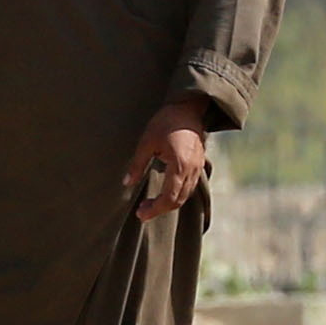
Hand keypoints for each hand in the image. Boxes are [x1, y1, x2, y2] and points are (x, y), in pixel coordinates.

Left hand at [125, 97, 213, 218]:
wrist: (188, 110)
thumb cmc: (165, 123)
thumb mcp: (146, 142)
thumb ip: (137, 164)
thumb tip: (126, 183)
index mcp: (179, 166)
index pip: (170, 197)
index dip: (155, 209)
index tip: (141, 214)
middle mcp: (192, 171)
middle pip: (178, 200)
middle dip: (160, 209)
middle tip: (142, 212)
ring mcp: (198, 169)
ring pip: (185, 195)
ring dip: (169, 203)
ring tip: (149, 205)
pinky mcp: (199, 165)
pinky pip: (190, 186)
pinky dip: (177, 194)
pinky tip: (164, 193)